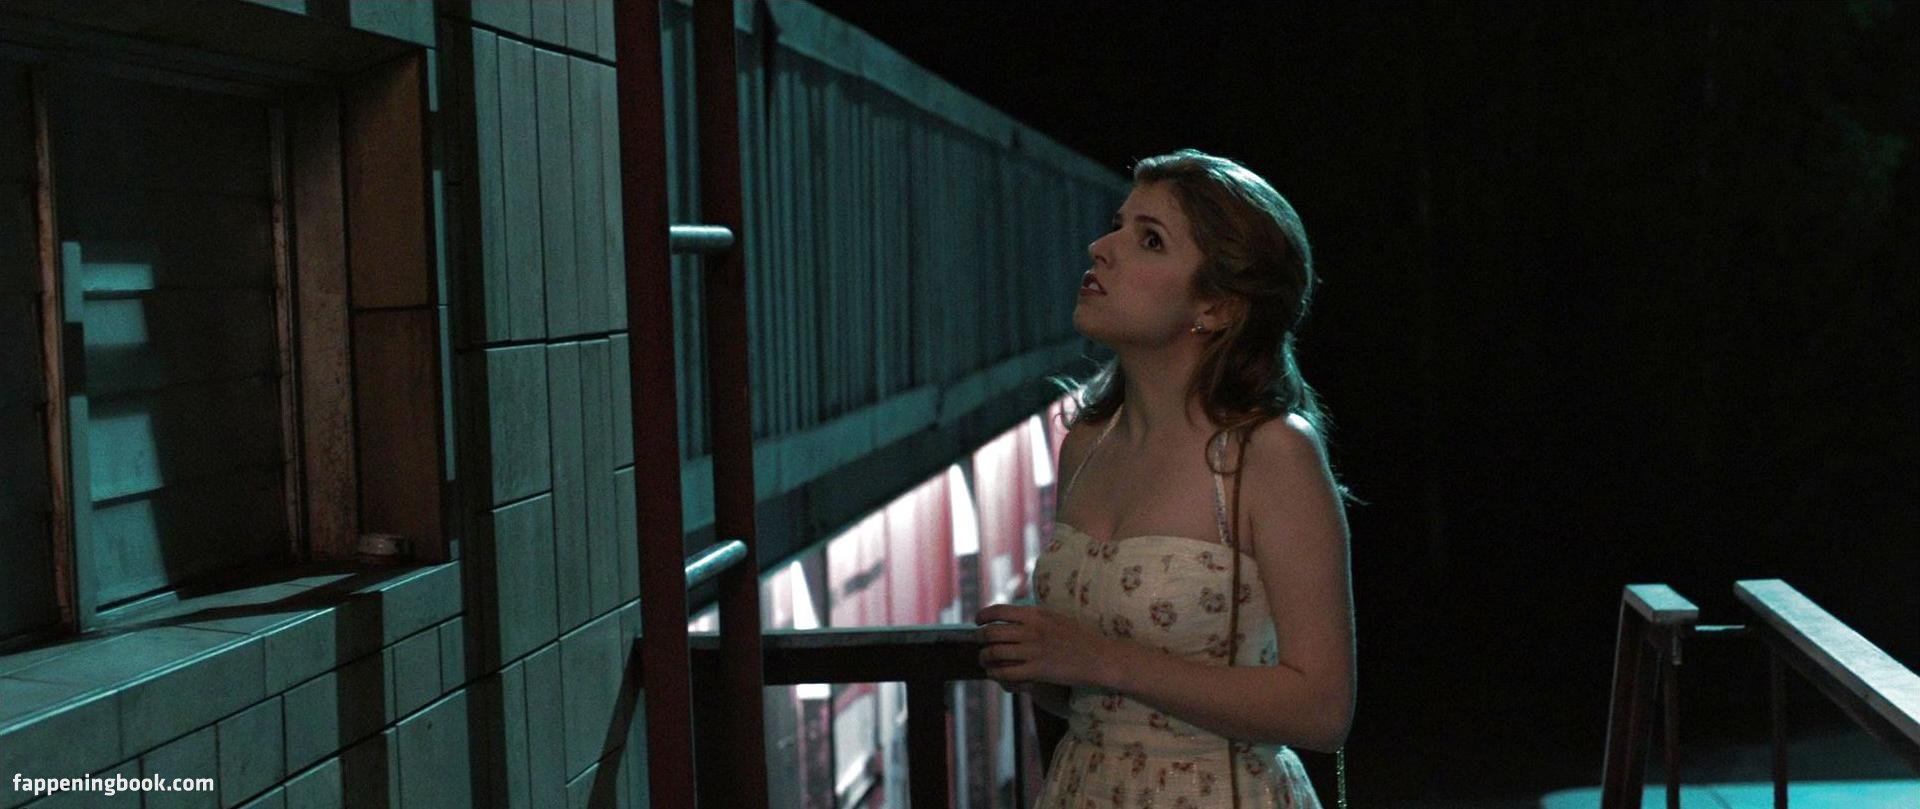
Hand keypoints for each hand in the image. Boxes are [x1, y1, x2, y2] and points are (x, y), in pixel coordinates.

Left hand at [973, 603, 1114, 689]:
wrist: (1100, 657)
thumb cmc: (1080, 636)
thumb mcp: (1056, 617)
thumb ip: (1034, 616)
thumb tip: (1013, 615)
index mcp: (1036, 614)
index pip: (999, 611)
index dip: (983, 616)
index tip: (977, 621)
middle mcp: (1031, 631)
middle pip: (991, 632)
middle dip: (979, 638)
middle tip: (978, 642)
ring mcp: (1033, 651)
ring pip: (994, 653)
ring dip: (984, 657)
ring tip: (984, 659)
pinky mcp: (1037, 671)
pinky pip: (1005, 672)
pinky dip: (994, 673)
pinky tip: (994, 673)